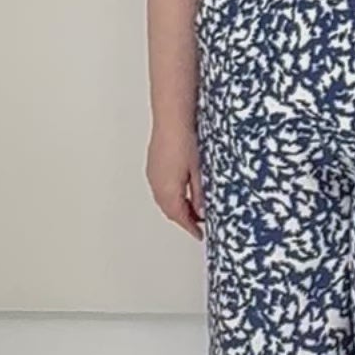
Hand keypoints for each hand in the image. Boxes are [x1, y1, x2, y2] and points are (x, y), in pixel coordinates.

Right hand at [146, 122, 205, 239]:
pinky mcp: (153, 166)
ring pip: (164, 200)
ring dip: (177, 207)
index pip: (179, 216)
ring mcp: (153, 174)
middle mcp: (157, 184)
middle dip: (183, 219)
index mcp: (168, 189)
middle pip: (170, 210)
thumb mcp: (199, 171)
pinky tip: (181, 192)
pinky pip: (160, 189)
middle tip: (198, 223)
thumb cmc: (185, 140)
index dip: (190, 227)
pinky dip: (170, 196)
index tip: (198, 234)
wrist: (172, 119)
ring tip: (192, 208)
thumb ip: (199, 194)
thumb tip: (201, 210)